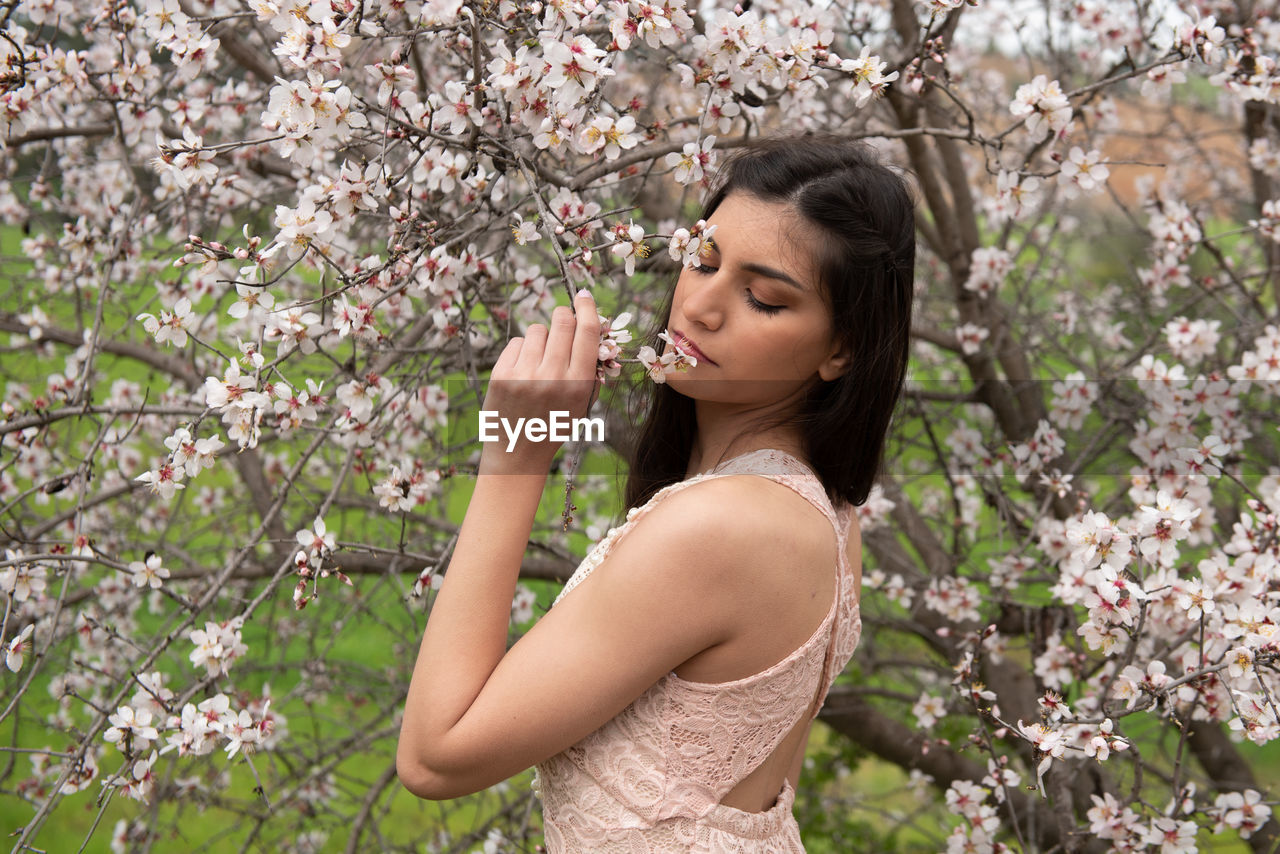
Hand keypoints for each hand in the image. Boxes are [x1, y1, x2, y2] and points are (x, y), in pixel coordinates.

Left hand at [478, 290, 600, 474]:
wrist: (518, 452)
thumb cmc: (554, 424)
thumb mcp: (582, 403)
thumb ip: (591, 369)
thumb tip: (592, 326)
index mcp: (578, 384)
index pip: (587, 332)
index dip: (588, 308)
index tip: (585, 296)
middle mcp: (552, 376)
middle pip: (562, 320)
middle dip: (565, 315)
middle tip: (564, 320)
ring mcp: (524, 374)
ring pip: (537, 329)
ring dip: (541, 337)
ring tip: (539, 359)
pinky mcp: (501, 374)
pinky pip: (516, 342)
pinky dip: (521, 350)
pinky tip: (522, 370)